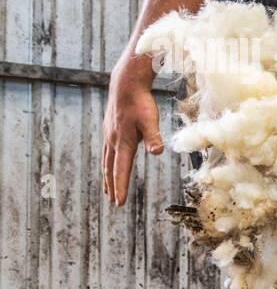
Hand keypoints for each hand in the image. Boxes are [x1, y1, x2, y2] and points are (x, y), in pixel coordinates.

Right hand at [102, 80, 163, 205]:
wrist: (125, 85)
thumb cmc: (140, 102)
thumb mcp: (150, 120)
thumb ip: (153, 137)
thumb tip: (158, 152)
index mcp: (123, 142)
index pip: (121, 170)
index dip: (121, 187)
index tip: (119, 203)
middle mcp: (113, 141)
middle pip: (111, 169)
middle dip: (113, 187)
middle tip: (114, 202)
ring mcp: (109, 135)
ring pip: (106, 161)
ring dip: (108, 177)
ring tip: (108, 190)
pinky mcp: (110, 130)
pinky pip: (106, 152)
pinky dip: (107, 164)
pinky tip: (109, 165)